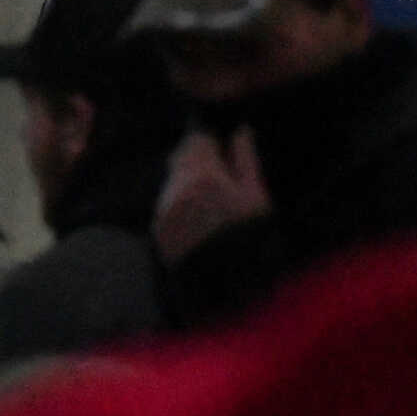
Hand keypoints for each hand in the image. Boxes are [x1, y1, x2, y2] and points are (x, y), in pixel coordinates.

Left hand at [155, 127, 271, 264]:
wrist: (231, 284)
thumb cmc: (253, 238)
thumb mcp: (258, 198)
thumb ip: (245, 160)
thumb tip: (241, 130)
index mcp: (204, 177)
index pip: (196, 140)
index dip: (208, 140)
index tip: (218, 145)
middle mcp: (177, 189)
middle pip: (180, 159)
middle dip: (197, 161)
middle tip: (218, 173)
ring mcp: (165, 210)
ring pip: (172, 183)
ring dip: (187, 185)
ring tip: (212, 202)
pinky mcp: (158, 230)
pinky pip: (167, 207)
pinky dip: (180, 207)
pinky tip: (200, 220)